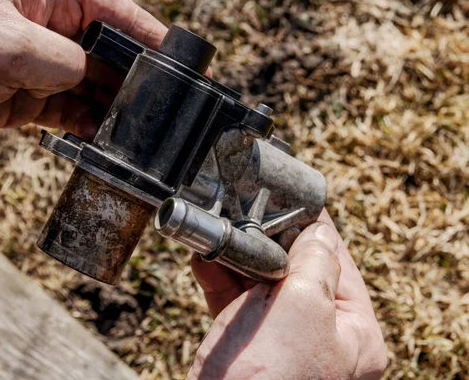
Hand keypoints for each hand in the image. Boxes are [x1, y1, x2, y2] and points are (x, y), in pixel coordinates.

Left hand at [0, 0, 166, 144]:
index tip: (181, 62)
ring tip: (137, 134)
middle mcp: (46, 24)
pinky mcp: (21, 97)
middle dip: (133, 81)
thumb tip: (99, 84)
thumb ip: (69, 65)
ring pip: (90, 87)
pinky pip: (66, 112)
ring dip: (111, 110)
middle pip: (107, 52)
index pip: (114, 10)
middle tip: (162, 111)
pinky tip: (103, 141)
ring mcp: (35, 62)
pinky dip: (84, 127)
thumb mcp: (14, 45)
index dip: (149, 37)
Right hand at [188, 211, 386, 379]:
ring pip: (261, 282)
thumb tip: (318, 230)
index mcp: (353, 331)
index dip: (312, 225)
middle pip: (296, 268)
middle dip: (265, 239)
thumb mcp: (302, 310)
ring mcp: (282, 340)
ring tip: (218, 230)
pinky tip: (204, 258)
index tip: (290, 196)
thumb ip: (314, 263)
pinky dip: (219, 277)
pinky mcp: (247, 344)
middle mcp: (321, 335)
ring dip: (237, 255)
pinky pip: (235, 301)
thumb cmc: (268, 378)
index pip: (336, 260)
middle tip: (244, 209)